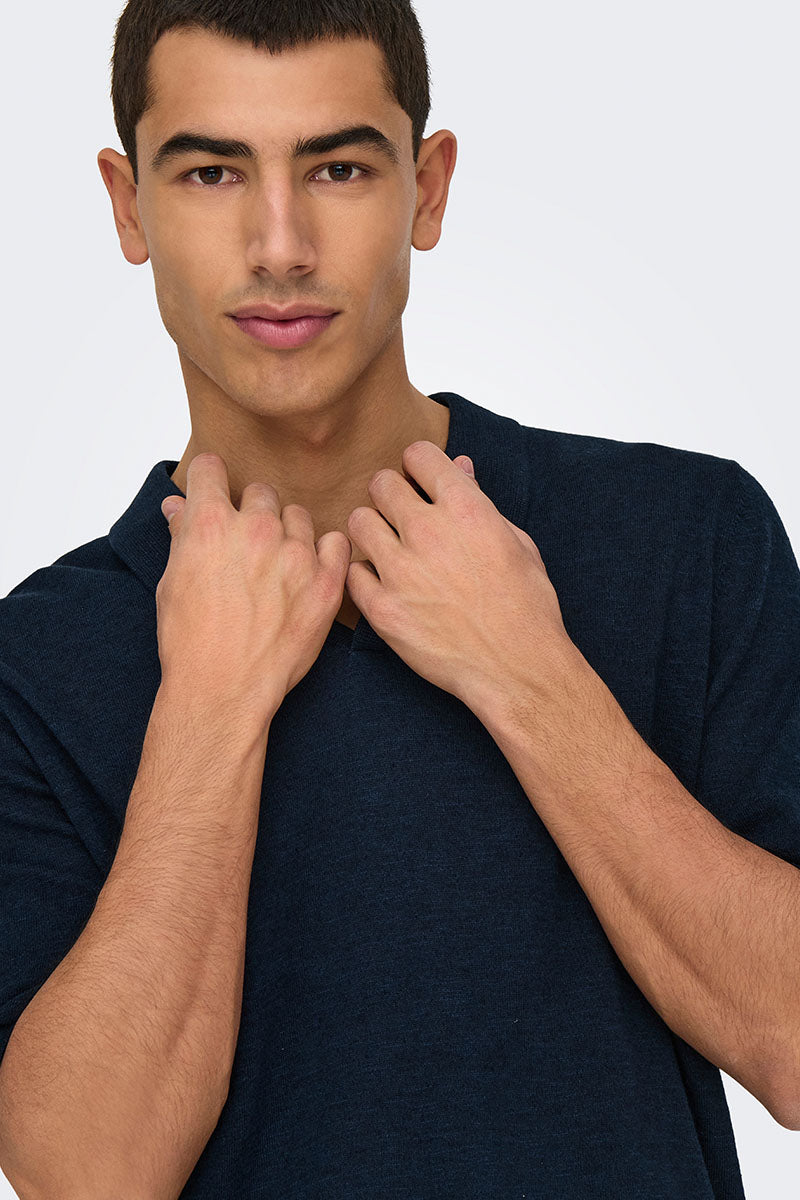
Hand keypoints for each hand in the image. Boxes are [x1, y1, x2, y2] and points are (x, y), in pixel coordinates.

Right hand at [157, 454, 350, 725]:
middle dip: (252, 513)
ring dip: (288, 533)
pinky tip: (308, 571)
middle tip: (247, 546)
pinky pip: (336, 543)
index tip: (214, 494)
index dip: (210, 482)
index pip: (212, 469)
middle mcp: (256, 530)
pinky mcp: (326, 582)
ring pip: (298, 516)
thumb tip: (178, 506)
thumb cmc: (190, 642)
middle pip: (261, 492)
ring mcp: (296, 555)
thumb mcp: (172, 582)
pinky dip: (325, 552)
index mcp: (210, 524)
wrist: (224, 689)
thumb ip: (181, 535)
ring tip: (276, 567)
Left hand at [345, 444, 573, 712]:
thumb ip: (480, 501)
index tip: (421, 480)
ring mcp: (400, 571)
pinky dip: (365, 575)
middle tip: (399, 513)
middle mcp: (427, 532)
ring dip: (372, 530)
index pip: (419, 455)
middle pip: (381, 484)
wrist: (516, 667)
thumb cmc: (525, 607)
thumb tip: (460, 467)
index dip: (419, 465)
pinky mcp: (382, 608)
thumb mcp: (516, 542)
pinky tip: (385, 583)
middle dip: (390, 493)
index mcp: (465, 508)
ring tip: (388, 547)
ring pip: (358, 522)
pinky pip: (352, 572)